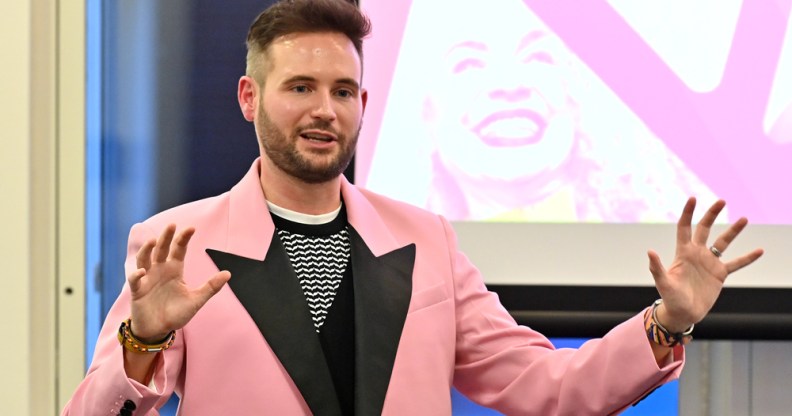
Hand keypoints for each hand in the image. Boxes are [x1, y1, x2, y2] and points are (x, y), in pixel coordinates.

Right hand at [127, 224, 230, 341]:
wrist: (159, 330)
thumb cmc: (176, 314)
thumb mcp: (196, 300)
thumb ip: (211, 287)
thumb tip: (228, 273)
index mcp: (175, 269)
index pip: (179, 249)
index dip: (184, 238)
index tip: (192, 228)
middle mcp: (160, 270)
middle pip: (162, 249)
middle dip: (166, 237)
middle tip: (172, 225)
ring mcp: (147, 279)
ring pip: (144, 259)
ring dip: (147, 250)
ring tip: (152, 241)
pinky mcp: (138, 291)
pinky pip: (134, 280)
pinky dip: (136, 275)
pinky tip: (141, 271)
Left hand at [648, 197, 762, 332]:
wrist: (683, 313)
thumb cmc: (670, 298)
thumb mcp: (663, 282)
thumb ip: (657, 267)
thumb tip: (650, 251)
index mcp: (683, 252)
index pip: (685, 228)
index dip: (688, 213)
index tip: (692, 198)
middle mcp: (697, 254)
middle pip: (705, 229)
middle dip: (712, 214)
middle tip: (721, 200)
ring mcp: (709, 263)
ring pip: (723, 242)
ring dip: (733, 231)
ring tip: (744, 218)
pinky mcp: (719, 274)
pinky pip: (736, 263)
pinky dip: (747, 258)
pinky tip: (759, 251)